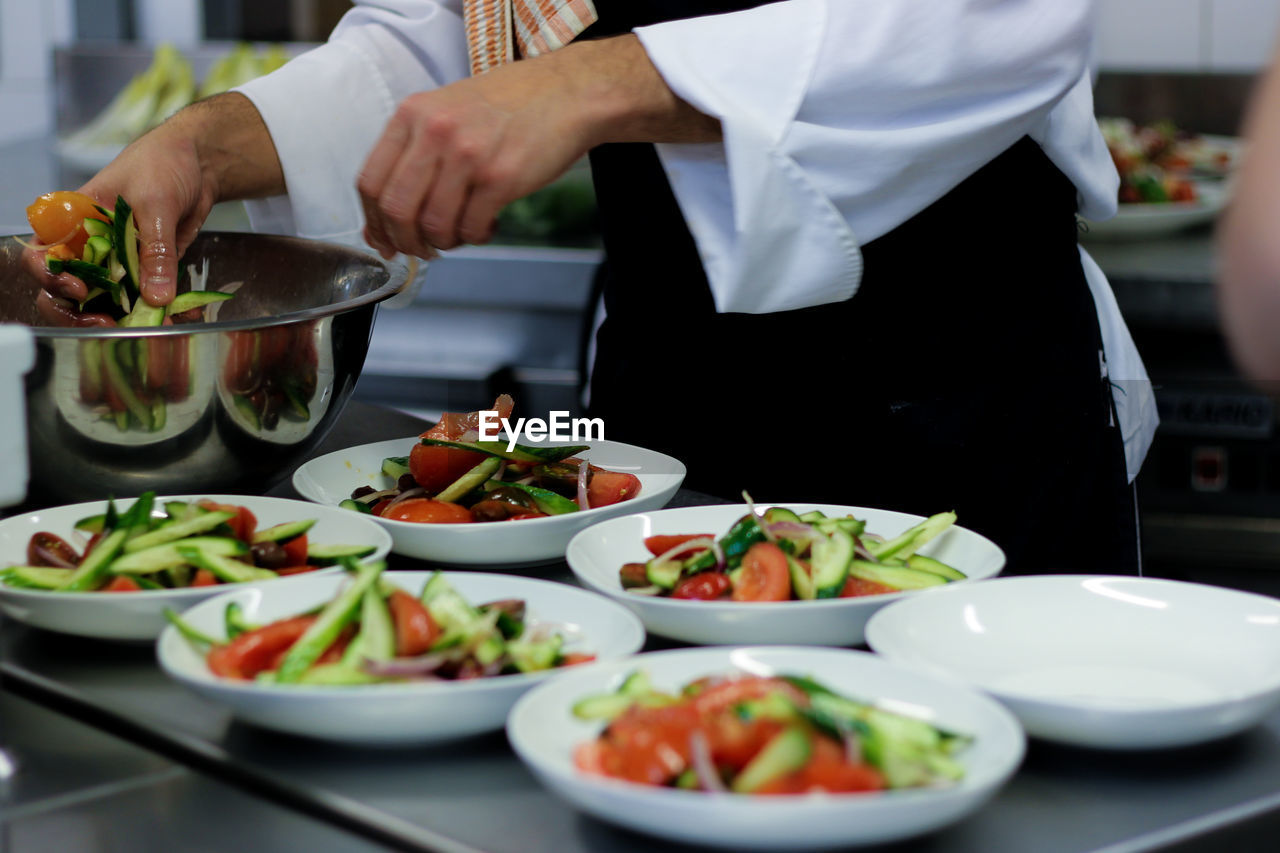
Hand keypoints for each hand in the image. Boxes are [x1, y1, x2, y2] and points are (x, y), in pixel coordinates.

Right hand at [29, 93, 282, 324]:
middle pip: (63, 293)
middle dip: (80, 315)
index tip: (81, 289)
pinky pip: (142, 302)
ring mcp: (114, 264)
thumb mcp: (155, 203)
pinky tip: (177, 319)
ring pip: (103, 304)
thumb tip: (156, 297)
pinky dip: (157, 315)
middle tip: (110, 324)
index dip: (51, 278)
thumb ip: (155, 250)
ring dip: (124, 323)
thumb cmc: (161, 166)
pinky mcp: (143, 274)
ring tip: (153, 330)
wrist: (197, 164)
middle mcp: (86, 247)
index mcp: (71, 222)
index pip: (41, 256)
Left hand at [358, 35, 720, 258]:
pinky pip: (472, 227)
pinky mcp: (500, 178)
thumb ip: (414, 154)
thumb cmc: (508, 104)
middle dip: (406, 241)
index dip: (375, 222)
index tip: (385, 240)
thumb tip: (387, 217)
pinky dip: (476, 236)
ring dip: (445, 241)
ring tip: (461, 233)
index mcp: (413, 115)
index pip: (371, 181)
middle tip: (421, 249)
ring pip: (434, 224)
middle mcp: (435, 133)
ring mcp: (467, 156)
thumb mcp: (446, 111)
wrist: (565, 94)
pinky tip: (487, 224)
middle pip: (397, 209)